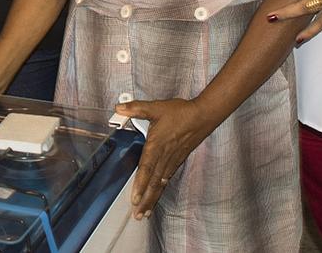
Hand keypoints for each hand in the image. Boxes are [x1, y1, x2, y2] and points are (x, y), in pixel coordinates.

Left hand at [114, 98, 214, 218]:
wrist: (203, 116)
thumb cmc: (181, 112)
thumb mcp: (156, 108)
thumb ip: (136, 108)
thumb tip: (119, 108)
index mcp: (157, 145)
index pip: (147, 168)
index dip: (140, 184)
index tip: (134, 198)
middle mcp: (164, 156)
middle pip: (153, 182)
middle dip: (145, 199)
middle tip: (138, 214)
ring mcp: (172, 160)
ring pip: (161, 183)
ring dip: (152, 198)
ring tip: (145, 212)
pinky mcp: (178, 160)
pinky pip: (167, 178)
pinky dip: (161, 189)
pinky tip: (157, 195)